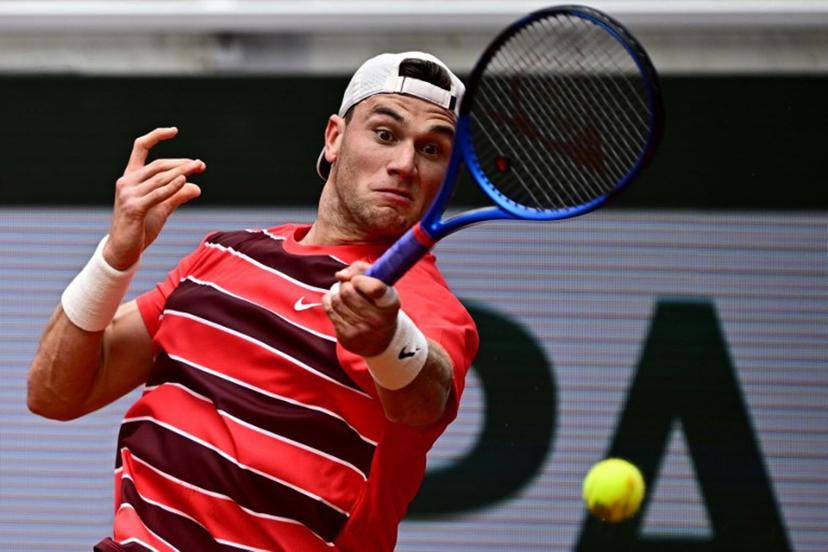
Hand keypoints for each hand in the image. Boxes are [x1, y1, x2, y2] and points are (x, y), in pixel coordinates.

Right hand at [104, 127, 205, 269]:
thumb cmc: (140, 228)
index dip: (156, 136)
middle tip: (200, 164)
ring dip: (181, 172)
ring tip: (197, 168)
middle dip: (181, 163)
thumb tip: (197, 187)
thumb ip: (177, 196)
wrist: (123, 250)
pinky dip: (171, 187)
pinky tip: (184, 181)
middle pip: (158, 164)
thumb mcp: (162, 209)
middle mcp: (127, 182)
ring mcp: (128, 194)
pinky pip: (156, 194)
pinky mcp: (133, 208)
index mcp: (130, 177)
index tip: (174, 130)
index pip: (140, 148)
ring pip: (159, 178)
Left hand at [323, 261, 398, 356]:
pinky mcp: (346, 336)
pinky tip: (341, 305)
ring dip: (337, 292)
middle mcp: (377, 319)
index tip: (357, 279)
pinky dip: (331, 301)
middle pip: (347, 291)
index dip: (360, 279)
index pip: (374, 288)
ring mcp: (361, 330)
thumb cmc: (379, 304)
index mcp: (389, 303)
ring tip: (347, 296)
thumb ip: (362, 270)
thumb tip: (340, 275)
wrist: (381, 339)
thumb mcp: (381, 284)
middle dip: (346, 284)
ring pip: (336, 299)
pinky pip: (329, 309)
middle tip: (352, 286)